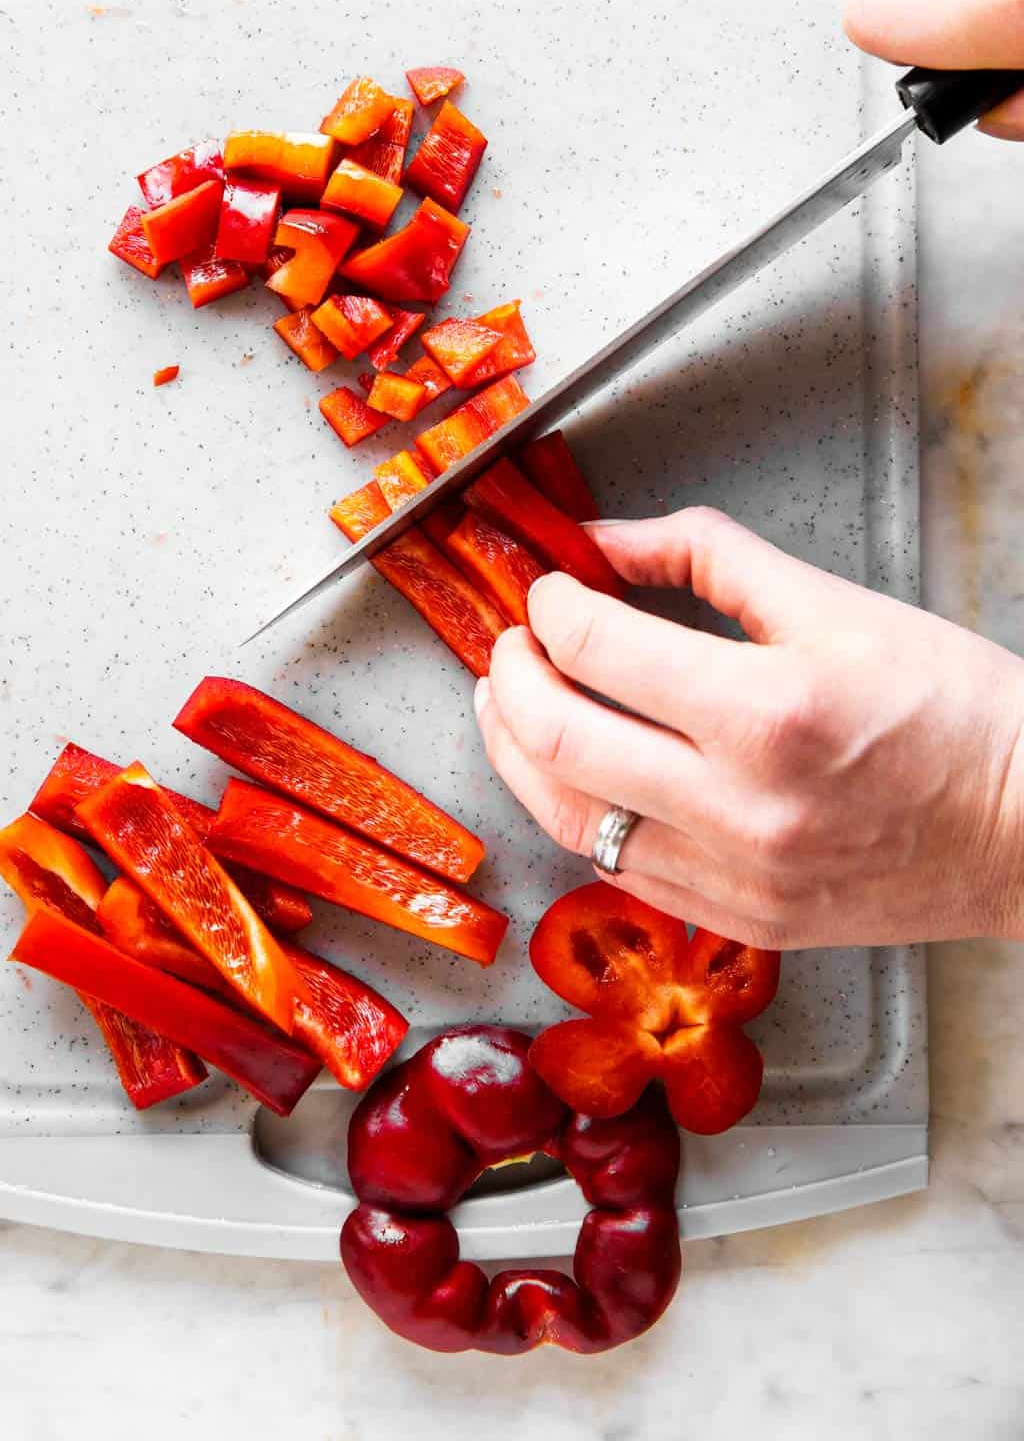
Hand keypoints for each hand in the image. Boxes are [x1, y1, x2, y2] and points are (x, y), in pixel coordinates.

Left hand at [475, 510, 1023, 947]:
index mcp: (767, 711)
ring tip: (511, 703)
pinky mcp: (741, 922)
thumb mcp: (834, 602)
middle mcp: (740, 808)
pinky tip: (574, 773)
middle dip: (511, 675)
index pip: (597, 646)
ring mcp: (736, 879)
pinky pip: (620, 870)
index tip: (551, 587)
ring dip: (517, 750)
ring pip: (569, 818)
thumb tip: (604, 542)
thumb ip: (704, 554)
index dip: (551, 605)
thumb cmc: (953, 708)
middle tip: (512, 641)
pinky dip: (577, 812)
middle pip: (557, 737)